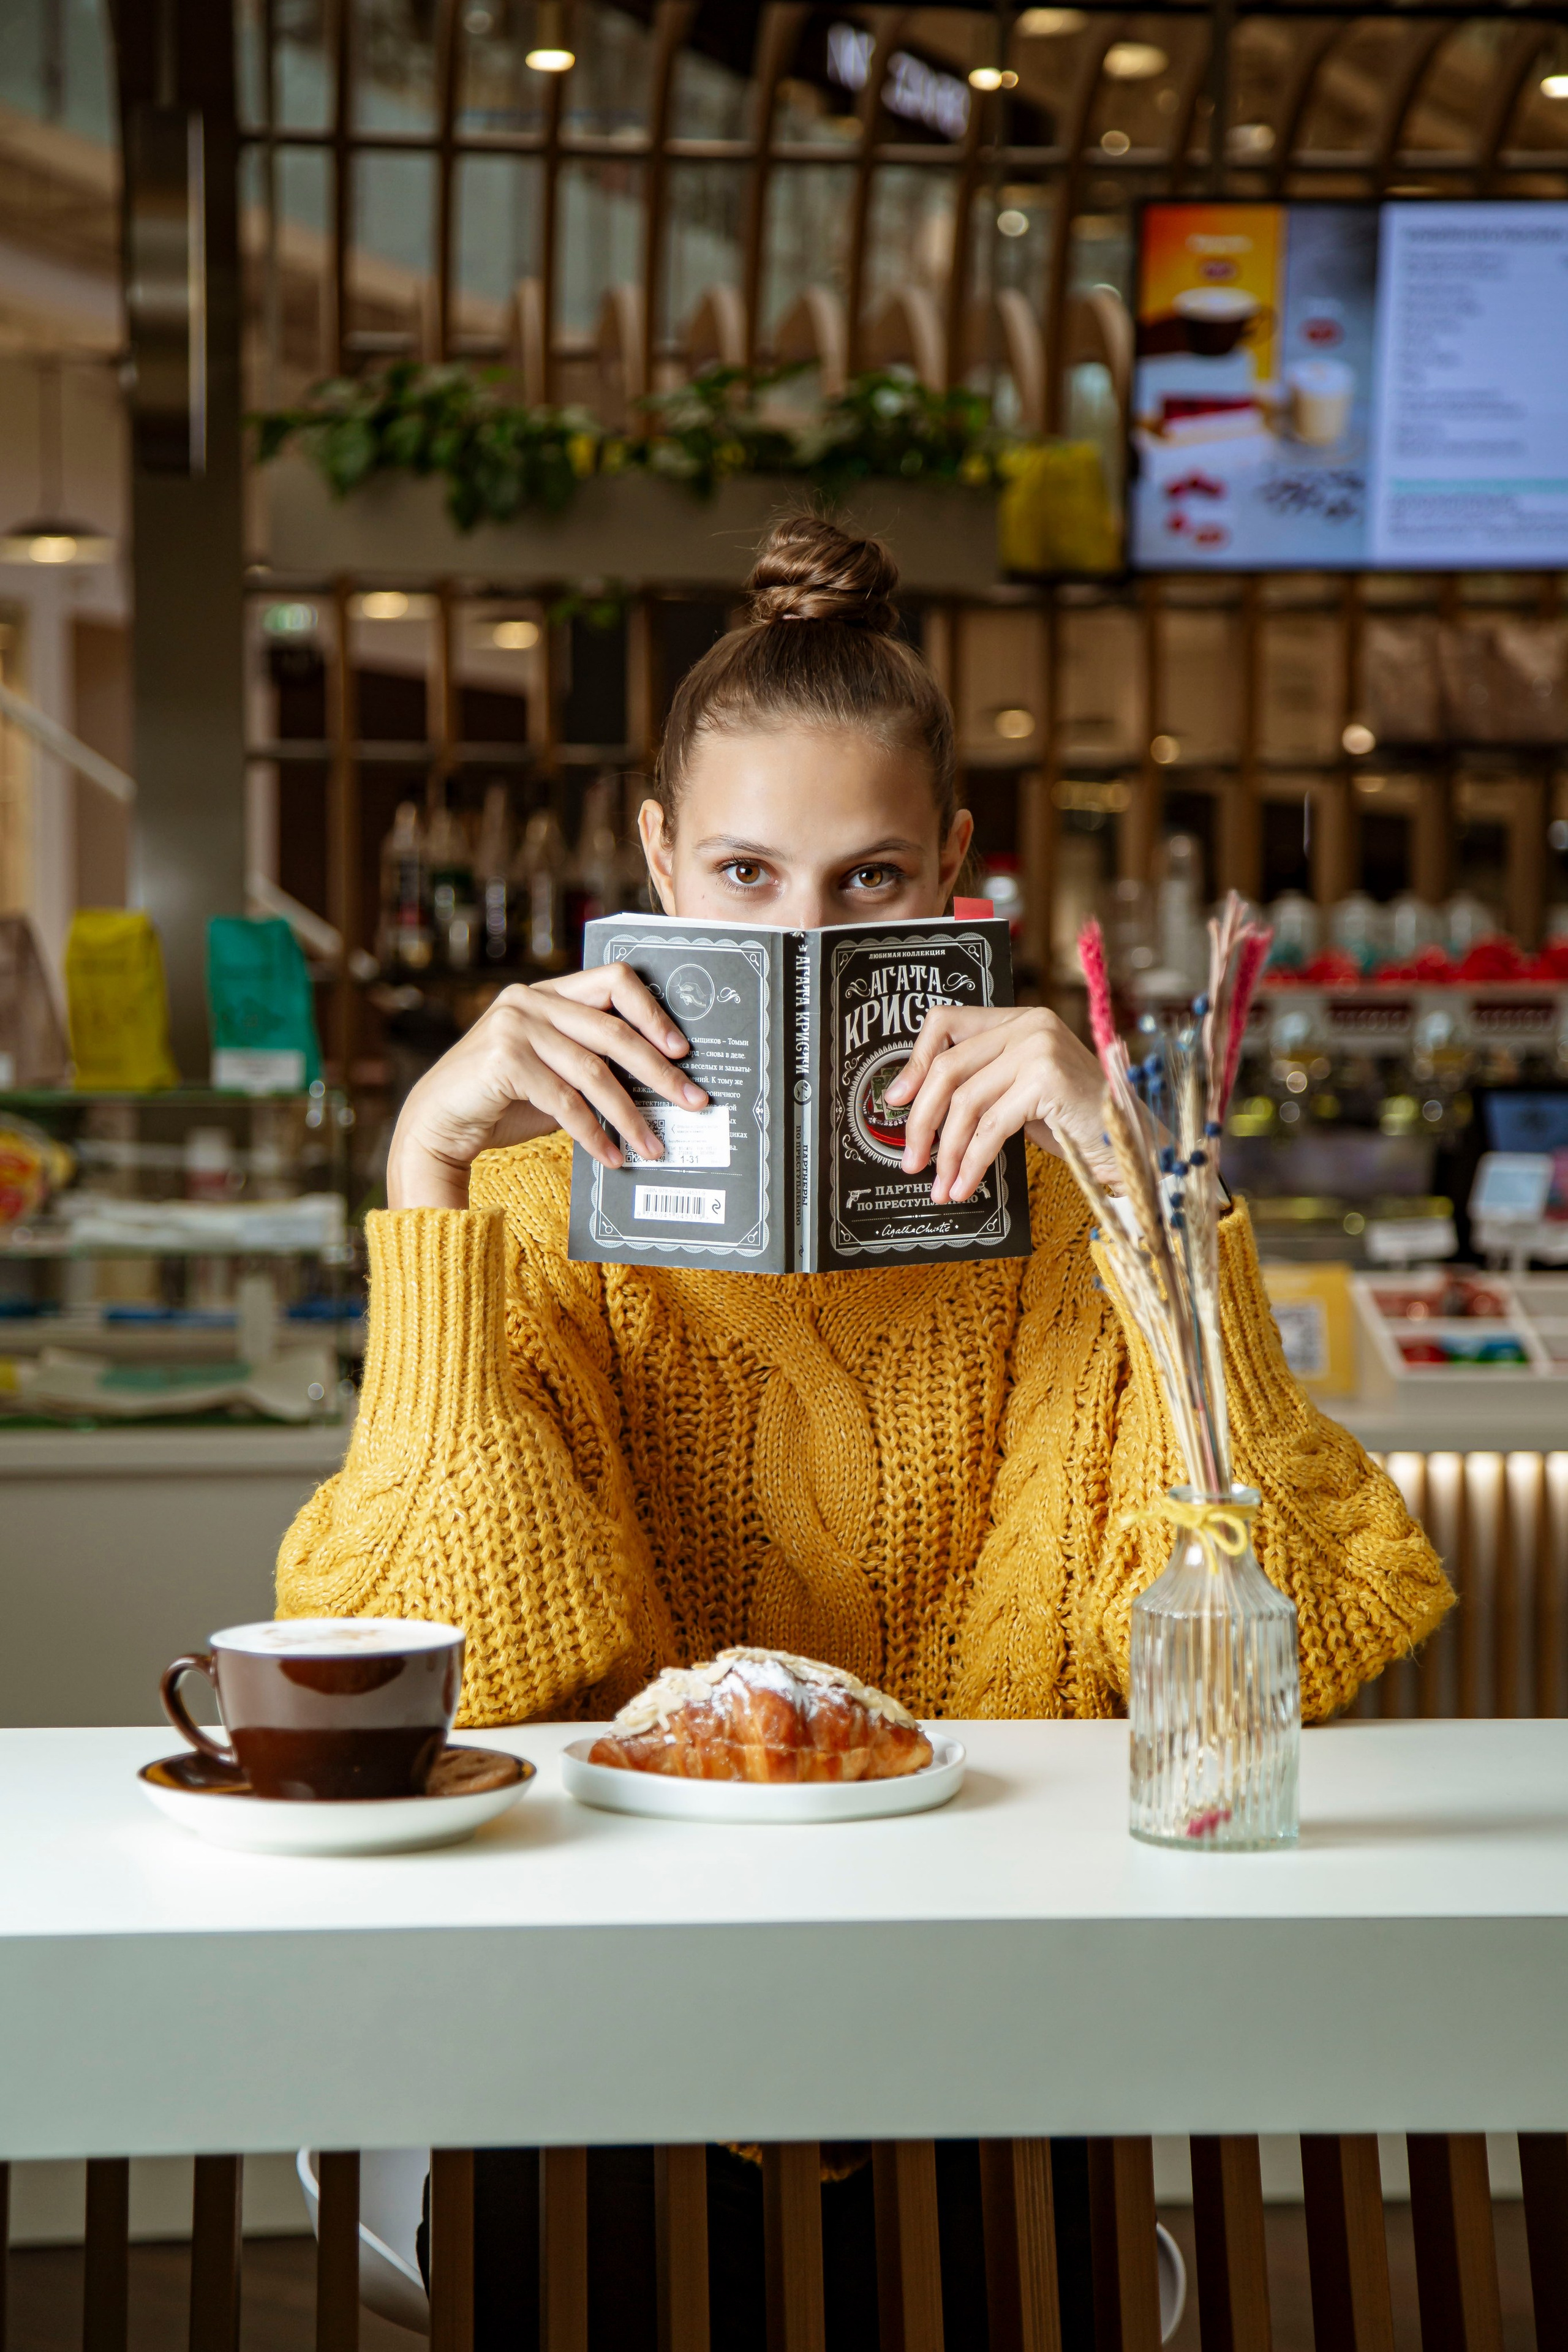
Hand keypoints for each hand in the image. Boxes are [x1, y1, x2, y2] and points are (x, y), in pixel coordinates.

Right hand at [386, 968, 706, 1209]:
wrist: (436, 1125)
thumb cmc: (503, 1101)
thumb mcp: (556, 1073)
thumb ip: (595, 1064)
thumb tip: (661, 1083)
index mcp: (547, 991)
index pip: (615, 981)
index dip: (653, 1013)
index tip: (683, 1050)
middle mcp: (529, 999)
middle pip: (614, 1031)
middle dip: (660, 1072)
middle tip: (693, 1102)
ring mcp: (514, 1026)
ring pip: (594, 1072)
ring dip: (630, 1115)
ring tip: (654, 1146)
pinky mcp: (503, 1060)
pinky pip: (565, 1101)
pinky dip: (594, 1133)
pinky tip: (612, 1156)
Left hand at [885, 1005, 1111, 1204]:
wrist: (1129, 1143)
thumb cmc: (1073, 1122)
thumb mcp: (1018, 1093)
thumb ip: (979, 1084)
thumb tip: (914, 1105)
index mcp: (1018, 1019)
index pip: (945, 1022)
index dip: (914, 1062)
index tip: (895, 1101)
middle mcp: (1028, 1025)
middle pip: (947, 1069)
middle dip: (921, 1122)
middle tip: (909, 1161)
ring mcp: (1038, 1049)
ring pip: (965, 1103)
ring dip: (947, 1153)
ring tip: (939, 1186)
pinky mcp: (1046, 1081)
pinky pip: (990, 1128)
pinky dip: (972, 1163)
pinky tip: (964, 1186)